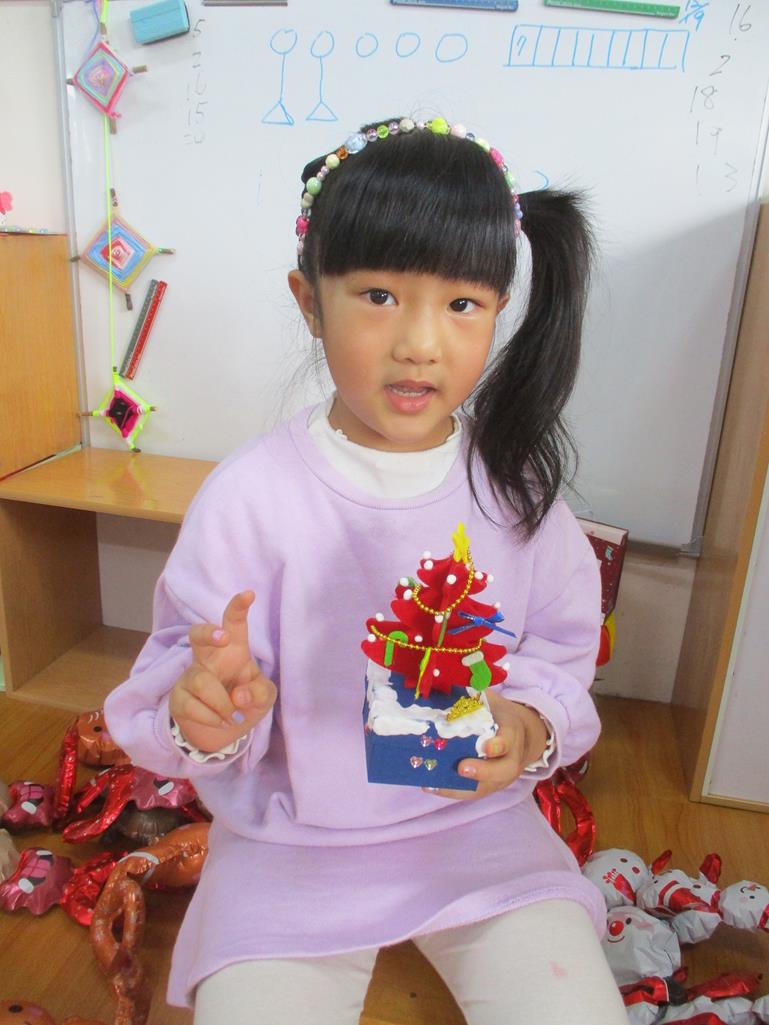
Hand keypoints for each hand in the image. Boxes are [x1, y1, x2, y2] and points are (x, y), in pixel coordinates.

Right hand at [169, 591, 276, 752]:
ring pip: (202, 682)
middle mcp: (210, 657)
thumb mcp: (263, 697)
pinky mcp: (179, 697)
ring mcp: (191, 675)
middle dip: (207, 633)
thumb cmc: (246, 700)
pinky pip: (192, 706)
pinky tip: (221, 721)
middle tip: (223, 638)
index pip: (234, 623)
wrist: (223, 730)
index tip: (249, 594)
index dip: (239, 607)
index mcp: (234, 649)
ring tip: (233, 716)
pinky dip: (212, 719)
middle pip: (197, 635)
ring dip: (222, 704)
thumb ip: (259, 693)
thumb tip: (237, 696)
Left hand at [423, 690, 549, 800]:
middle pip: (503, 770)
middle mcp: (512, 757)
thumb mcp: (490, 700)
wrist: (520, 735)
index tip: (486, 747)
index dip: (499, 745)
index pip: (509, 739)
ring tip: (433, 782)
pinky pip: (473, 793)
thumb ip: (472, 695)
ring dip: (460, 788)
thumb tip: (439, 682)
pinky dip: (452, 791)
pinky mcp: (490, 787)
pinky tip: (430, 786)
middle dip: (483, 771)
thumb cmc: (498, 714)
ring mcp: (502, 776)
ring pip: (486, 788)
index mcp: (512, 731)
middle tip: (461, 768)